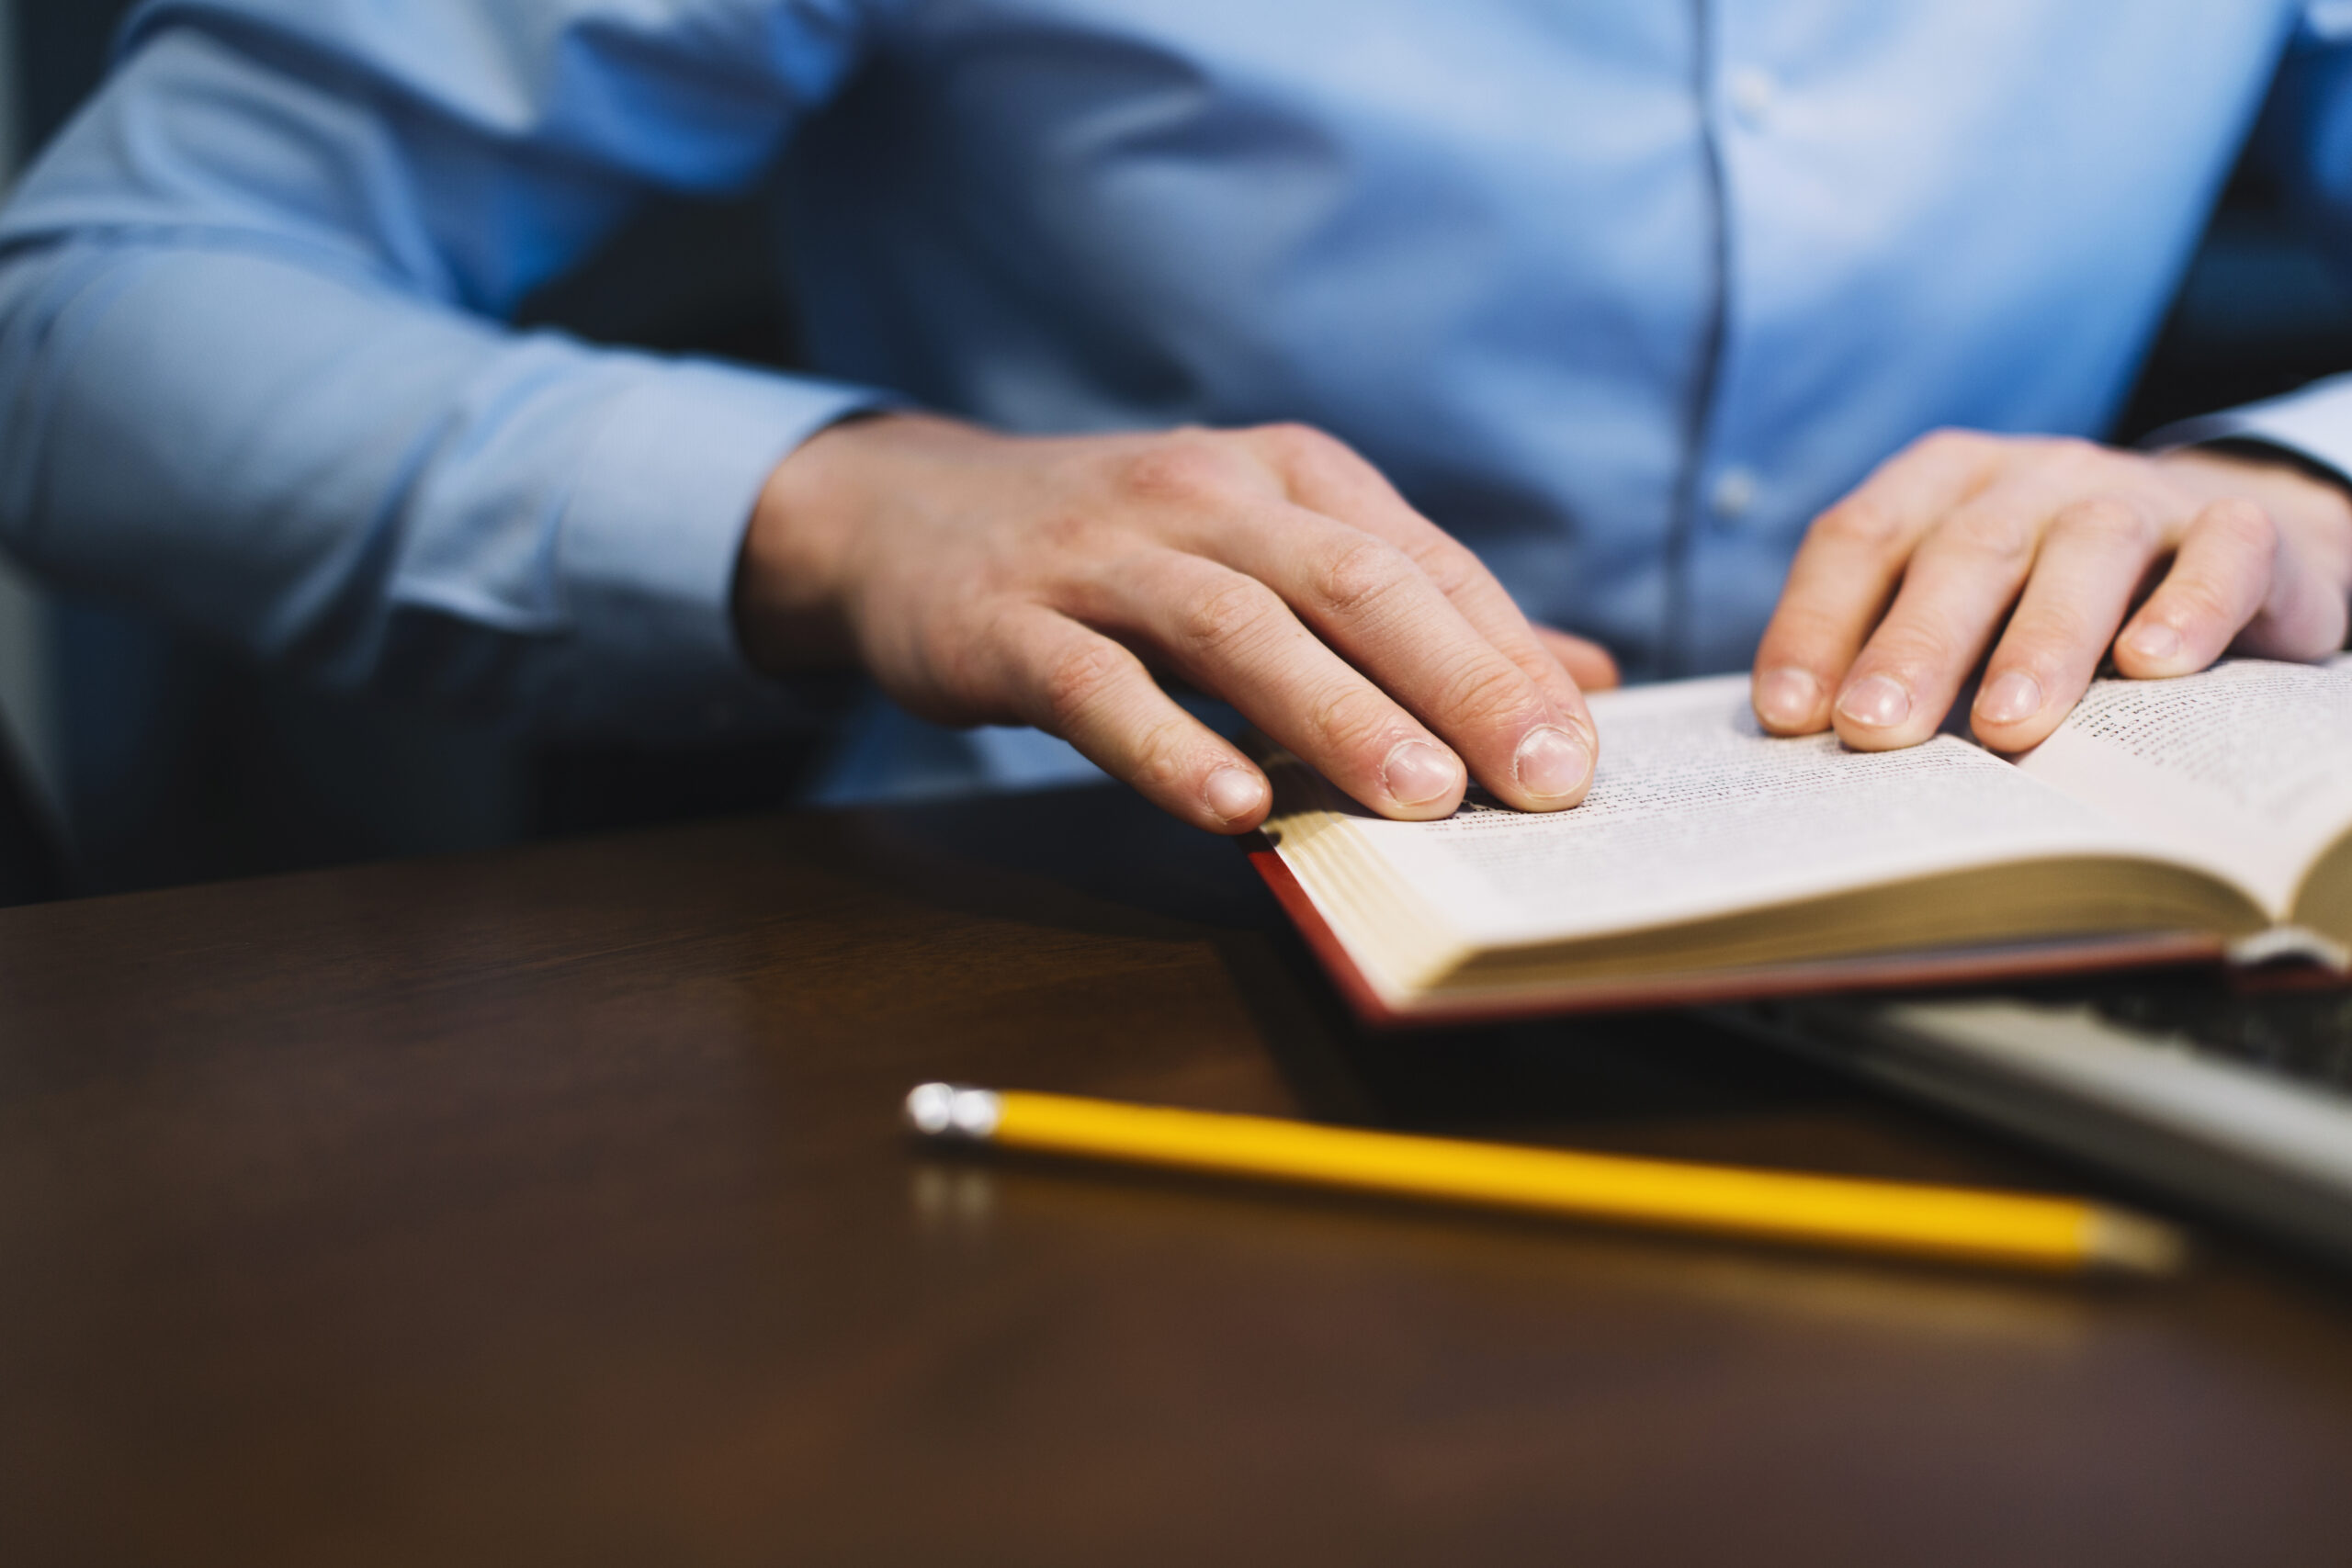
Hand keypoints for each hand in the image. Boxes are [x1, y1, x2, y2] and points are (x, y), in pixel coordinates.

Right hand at [735, 413, 1617, 832]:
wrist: (909, 516)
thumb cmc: (1124, 553)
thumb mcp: (1273, 553)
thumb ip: (1418, 617)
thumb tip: (1582, 682)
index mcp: (1288, 477)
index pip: (1422, 564)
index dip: (1507, 657)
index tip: (1581, 752)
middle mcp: (1205, 498)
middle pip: (1352, 584)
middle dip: (1458, 681)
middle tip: (1542, 779)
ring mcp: (1101, 558)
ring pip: (1236, 628)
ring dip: (1335, 713)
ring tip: (1421, 797)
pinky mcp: (1010, 625)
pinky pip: (1098, 689)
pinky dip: (1170, 747)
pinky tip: (1234, 807)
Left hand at [1750, 431, 2351, 751]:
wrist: (2225, 547)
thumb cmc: (2048, 599)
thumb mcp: (1963, 609)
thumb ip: (1889, 657)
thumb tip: (1803, 749)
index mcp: (1940, 486)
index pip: (1858, 540)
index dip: (1816, 622)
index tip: (1790, 715)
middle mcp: (2031, 478)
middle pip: (1963, 551)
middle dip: (1914, 644)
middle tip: (1874, 729)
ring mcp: (2138, 496)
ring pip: (2085, 551)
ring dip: (2040, 640)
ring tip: (2003, 725)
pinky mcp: (2240, 530)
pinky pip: (2220, 555)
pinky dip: (2187, 608)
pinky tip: (2152, 667)